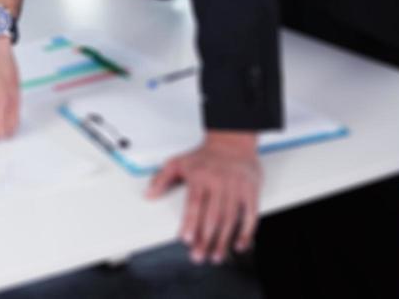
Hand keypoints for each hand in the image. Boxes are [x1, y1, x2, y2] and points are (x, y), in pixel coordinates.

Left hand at [146, 130, 260, 263]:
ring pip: (230, 219)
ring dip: (223, 240)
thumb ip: (161, 179)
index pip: (195, 204)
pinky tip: (239, 244)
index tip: (187, 239)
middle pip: (212, 216)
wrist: (232, 141)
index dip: (191, 223)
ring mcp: (236, 188)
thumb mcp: (178, 162)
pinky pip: (250, 215)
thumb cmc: (204, 155)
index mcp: (200, 177)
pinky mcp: (251, 191)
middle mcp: (219, 183)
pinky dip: (246, 232)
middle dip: (205, 239)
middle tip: (199, 256)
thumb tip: (148, 194)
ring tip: (216, 256)